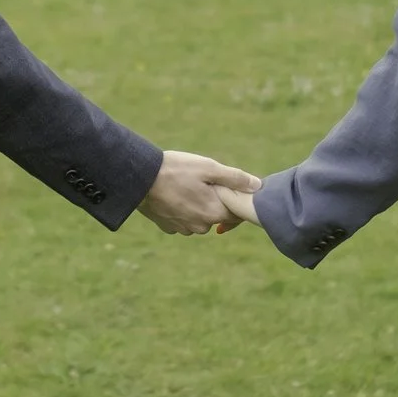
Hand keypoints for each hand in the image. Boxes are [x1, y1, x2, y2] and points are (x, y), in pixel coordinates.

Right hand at [137, 151, 260, 234]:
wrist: (139, 178)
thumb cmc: (176, 170)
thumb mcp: (209, 168)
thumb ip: (235, 178)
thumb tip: (258, 186)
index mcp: (214, 213)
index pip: (235, 212)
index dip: (233, 198)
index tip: (225, 185)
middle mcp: (200, 226)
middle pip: (216, 215)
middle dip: (214, 200)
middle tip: (202, 181)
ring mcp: (182, 229)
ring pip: (198, 218)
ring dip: (197, 205)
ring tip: (185, 186)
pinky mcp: (167, 227)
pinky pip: (182, 219)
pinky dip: (181, 209)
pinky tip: (173, 194)